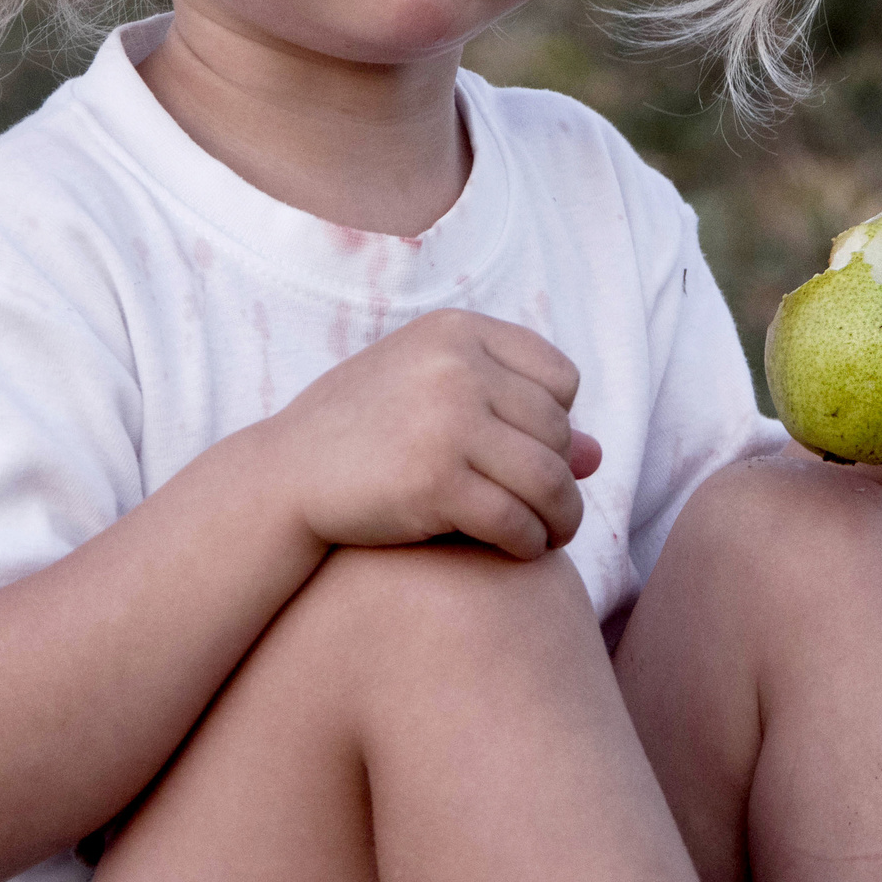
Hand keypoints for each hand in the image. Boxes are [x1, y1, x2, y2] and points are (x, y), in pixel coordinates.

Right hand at [268, 308, 603, 561]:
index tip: (531, 454)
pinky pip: (516, 519)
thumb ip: (512, 416)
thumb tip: (597, 455)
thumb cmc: (364, 435)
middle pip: (556, 431)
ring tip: (549, 535)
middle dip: (560, 478)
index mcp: (456, 331)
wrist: (285, 476)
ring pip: (548, 479)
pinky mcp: (435, 481)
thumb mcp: (434, 401)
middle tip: (551, 511)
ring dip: (560, 517)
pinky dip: (528, 543)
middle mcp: (455, 366)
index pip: (560, 377)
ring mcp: (446, 421)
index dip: (556, 422)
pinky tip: (518, 550)